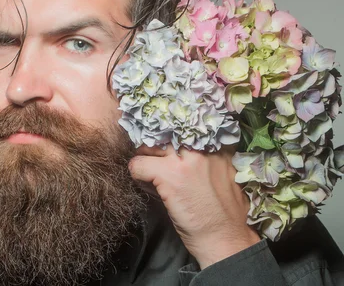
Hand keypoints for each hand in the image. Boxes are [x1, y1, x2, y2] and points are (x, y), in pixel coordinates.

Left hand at [128, 144, 259, 268]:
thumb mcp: (224, 174)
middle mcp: (201, 146)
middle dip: (154, 146)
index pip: (183, 123)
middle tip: (155, 163)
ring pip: (147, 146)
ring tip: (151, 176)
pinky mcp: (169, 174)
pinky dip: (137, 176)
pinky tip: (148, 187)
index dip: (169, 135)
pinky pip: (137, 164)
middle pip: (163, 132)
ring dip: (145, 160)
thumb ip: (205, 157)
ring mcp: (184, 159)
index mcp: (217, 144)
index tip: (165, 147)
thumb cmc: (223, 212)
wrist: (224, 238)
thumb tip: (176, 149)